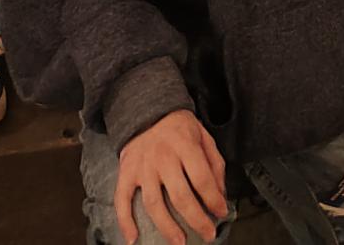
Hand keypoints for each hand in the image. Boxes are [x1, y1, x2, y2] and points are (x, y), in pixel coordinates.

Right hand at [114, 109, 228, 244]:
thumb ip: (214, 164)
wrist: (146, 111)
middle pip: (180, 196)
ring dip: (167, 227)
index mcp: (185, 145)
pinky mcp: (126, 172)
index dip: (214, 199)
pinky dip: (125, 222)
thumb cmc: (179, 128)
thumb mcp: (203, 136)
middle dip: (196, 220)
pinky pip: (121, 200)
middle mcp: (163, 157)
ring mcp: (142, 167)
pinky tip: (133, 238)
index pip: (202, 179)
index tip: (221, 213)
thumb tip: (220, 195)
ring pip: (153, 203)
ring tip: (179, 243)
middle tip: (207, 235)